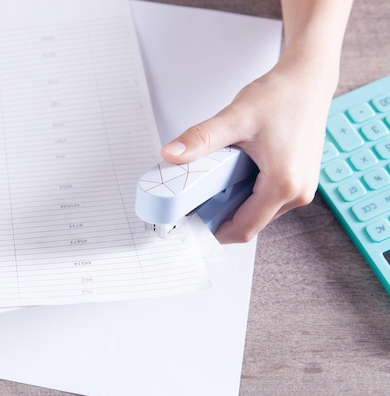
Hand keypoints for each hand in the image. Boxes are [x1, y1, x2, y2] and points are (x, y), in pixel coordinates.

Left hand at [161, 58, 333, 242]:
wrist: (308, 79)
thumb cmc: (281, 96)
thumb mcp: (234, 118)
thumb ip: (201, 139)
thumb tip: (171, 154)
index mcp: (284, 185)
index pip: (243, 229)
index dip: (213, 231)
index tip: (190, 225)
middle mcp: (298, 193)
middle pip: (250, 224)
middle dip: (221, 216)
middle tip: (196, 200)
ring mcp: (303, 189)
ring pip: (260, 214)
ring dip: (235, 205)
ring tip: (215, 182)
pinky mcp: (301, 182)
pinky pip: (269, 202)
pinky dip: (249, 195)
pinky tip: (234, 176)